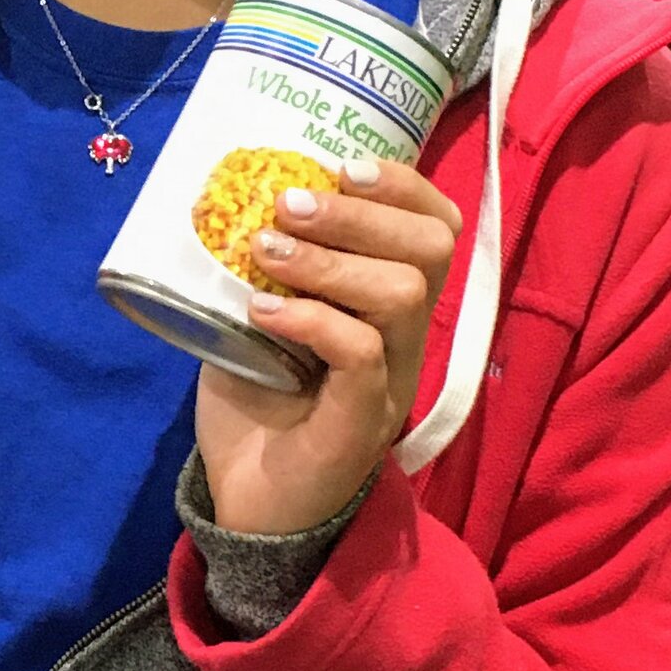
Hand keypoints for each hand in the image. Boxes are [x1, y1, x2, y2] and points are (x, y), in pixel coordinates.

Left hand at [194, 159, 461, 537]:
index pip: (436, 229)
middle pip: (430, 250)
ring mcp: (391, 381)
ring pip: (401, 294)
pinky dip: (310, 319)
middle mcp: (406, 341)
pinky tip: (261, 314)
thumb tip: (234, 197)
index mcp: (390, 309)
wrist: (244, 505)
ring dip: (328, 260)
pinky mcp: (363, 420)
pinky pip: (362, 351)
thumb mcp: (256, 319)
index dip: (401, 186)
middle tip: (289, 202)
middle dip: (360, 211)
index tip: (341, 165)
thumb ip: (265, 268)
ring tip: (265, 253)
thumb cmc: (256, 408)